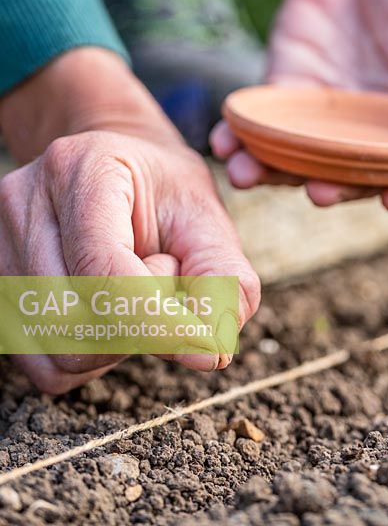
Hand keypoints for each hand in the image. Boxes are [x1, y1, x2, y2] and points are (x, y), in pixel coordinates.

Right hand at [0, 49, 259, 392]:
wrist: (117, 168)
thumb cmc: (165, 191)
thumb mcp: (206, 217)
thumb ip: (222, 279)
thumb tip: (211, 354)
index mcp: (83, 169)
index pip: (103, 268)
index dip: (155, 319)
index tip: (199, 339)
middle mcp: (27, 201)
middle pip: (73, 318)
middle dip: (137, 326)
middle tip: (165, 279)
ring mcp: (2, 242)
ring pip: (56, 350)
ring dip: (116, 343)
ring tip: (137, 293)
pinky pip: (42, 364)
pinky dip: (88, 359)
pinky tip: (111, 318)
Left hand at [211, 0, 387, 215]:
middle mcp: (378, 138)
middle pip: (360, 180)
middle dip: (338, 189)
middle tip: (320, 191)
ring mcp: (329, 124)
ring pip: (303, 164)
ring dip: (274, 175)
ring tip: (249, 175)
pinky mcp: (288, 96)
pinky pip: (263, 126)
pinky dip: (241, 138)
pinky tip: (224, 141)